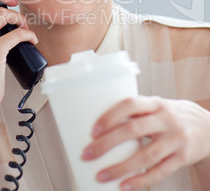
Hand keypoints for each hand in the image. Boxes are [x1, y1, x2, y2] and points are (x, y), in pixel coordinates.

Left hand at [82, 96, 209, 189]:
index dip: (111, 116)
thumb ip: (136, 114)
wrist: (208, 128)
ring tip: (101, 175)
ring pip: (145, 155)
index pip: (130, 104)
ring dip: (120, 167)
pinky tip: (124, 186)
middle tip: (87, 154)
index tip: (93, 129)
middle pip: (133, 130)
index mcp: (155, 104)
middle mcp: (166, 120)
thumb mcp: (157, 107)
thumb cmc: (172, 116)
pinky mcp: (182, 157)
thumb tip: (103, 126)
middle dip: (107, 143)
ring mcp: (175, 139)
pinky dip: (141, 180)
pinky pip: (159, 171)